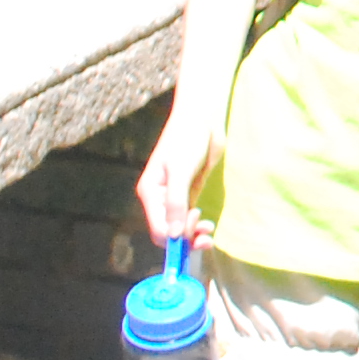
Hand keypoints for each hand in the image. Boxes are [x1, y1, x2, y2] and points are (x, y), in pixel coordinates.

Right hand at [135, 105, 217, 245]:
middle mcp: (159, 199)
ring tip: (208, 232)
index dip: (174, 239)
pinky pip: (187, 219)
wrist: (202, 120)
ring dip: (192, 236)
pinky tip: (207, 226)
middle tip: (206, 236)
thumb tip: (173, 234)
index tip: (194, 234)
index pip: (158, 229)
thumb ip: (176, 202)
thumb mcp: (181, 171)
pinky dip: (196, 227)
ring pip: (178, 228)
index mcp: (150, 193)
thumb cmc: (188, 140)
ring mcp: (174, 197)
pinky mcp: (188, 194)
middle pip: (167, 232)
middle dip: (185, 239)